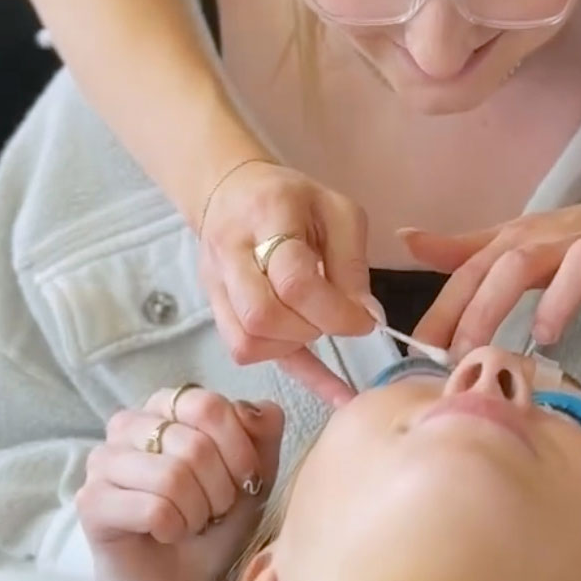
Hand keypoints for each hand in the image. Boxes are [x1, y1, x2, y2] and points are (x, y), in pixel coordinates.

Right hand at [77, 387, 285, 580]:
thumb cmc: (214, 525)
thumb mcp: (253, 477)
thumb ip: (263, 435)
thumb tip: (264, 409)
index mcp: (166, 406)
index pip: (207, 405)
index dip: (238, 447)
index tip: (246, 479)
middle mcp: (128, 424)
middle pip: (194, 445)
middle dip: (219, 489)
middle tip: (214, 511)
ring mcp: (103, 460)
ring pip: (173, 476)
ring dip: (197, 512)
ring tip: (191, 523)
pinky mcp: (92, 501)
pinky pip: (153, 508)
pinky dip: (174, 528)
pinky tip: (167, 535)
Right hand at [197, 159, 376, 402]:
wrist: (231, 191)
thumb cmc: (293, 199)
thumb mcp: (338, 210)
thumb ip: (352, 261)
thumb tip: (365, 316)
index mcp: (267, 216)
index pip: (294, 279)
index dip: (335, 310)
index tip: (363, 319)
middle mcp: (231, 252)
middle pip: (262, 315)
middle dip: (310, 329)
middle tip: (333, 319)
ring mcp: (216, 284)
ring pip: (245, 341)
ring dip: (291, 346)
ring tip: (313, 323)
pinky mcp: (215, 309)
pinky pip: (244, 354)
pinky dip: (291, 372)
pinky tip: (334, 389)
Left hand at [406, 194, 580, 354]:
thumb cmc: (574, 240)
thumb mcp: (516, 243)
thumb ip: (464, 251)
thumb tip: (405, 239)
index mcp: (523, 240)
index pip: (475, 271)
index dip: (446, 307)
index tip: (421, 347)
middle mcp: (558, 240)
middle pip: (518, 263)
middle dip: (488, 306)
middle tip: (467, 352)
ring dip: (562, 295)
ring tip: (545, 335)